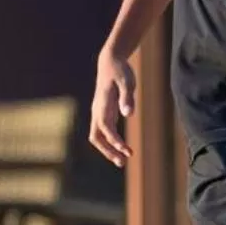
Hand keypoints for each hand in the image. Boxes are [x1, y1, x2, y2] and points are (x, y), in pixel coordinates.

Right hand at [88, 53, 134, 167]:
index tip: (127, 150)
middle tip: (123, 162)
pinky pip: (104, 132)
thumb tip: (129, 114)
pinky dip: (111, 142)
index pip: (106, 128)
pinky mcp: (104, 113)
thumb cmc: (120, 71)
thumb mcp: (127, 81)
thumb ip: (127, 97)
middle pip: (96, 137)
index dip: (115, 141)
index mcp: (102, 105)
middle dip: (108, 151)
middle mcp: (97, 111)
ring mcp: (99, 113)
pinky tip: (123, 148)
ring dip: (109, 149)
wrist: (110, 62)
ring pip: (98, 136)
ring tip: (124, 160)